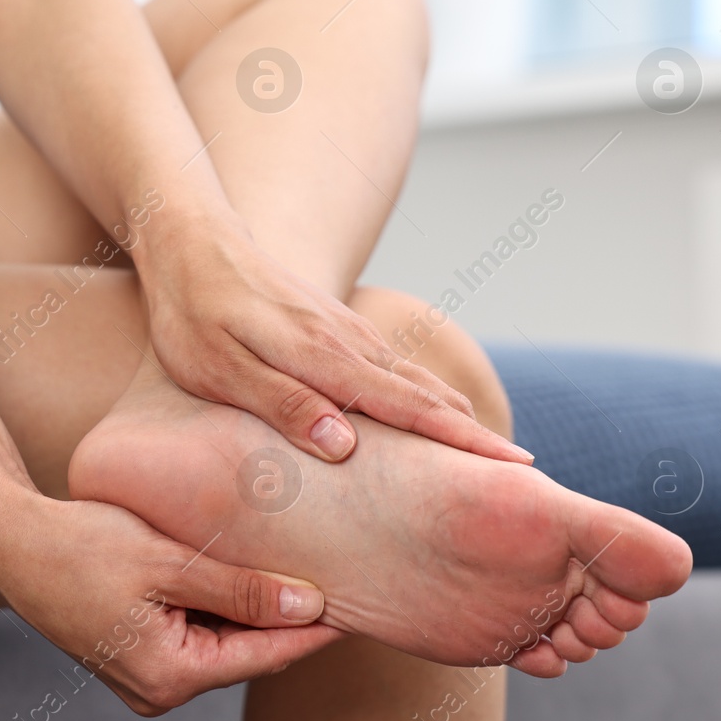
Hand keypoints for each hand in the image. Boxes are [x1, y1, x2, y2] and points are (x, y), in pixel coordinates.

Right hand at [0, 490, 342, 715]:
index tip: (364, 600)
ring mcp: (145, 677)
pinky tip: (249, 572)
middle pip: (248, 651)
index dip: (318, 627)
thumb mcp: (168, 562)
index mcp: (169, 677)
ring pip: (224, 642)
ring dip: (256, 608)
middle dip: (292, 616)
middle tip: (346, 578)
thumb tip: (312, 605)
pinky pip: (196, 634)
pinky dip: (222, 606)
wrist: (8, 544)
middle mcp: (159, 690)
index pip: (267, 654)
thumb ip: (241, 588)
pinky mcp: (135, 655)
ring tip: (308, 570)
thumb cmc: (80, 546)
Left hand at [140, 219, 531, 464]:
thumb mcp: (218, 370)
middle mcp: (349, 342)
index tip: (514, 471)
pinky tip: (436, 417)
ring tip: (494, 454)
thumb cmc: (193, 314)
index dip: (462, 442)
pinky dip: (426, 396)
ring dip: (456, 417)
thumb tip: (345, 446)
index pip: (409, 407)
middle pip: (427, 395)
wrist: (191, 243)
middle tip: (528, 477)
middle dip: (476, 435)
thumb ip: (280, 404)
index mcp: (323, 356)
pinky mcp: (337, 329)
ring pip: (414, 381)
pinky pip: (394, 369)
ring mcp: (348, 332)